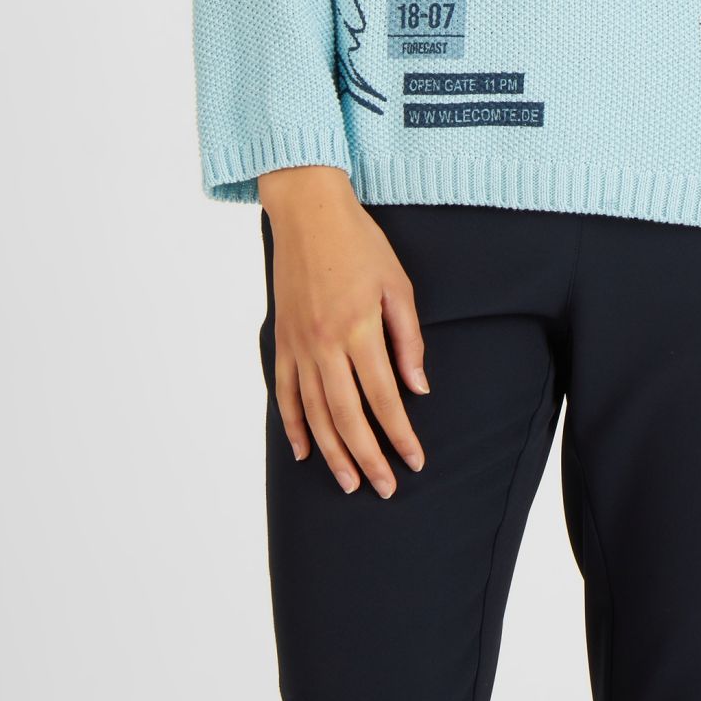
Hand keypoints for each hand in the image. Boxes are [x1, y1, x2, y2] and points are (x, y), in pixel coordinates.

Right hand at [258, 166, 429, 497]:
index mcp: (359, 328)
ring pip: (314, 413)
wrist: (307, 212)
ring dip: (333, 452)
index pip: (384, 397)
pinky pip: (286, 393)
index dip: (400, 434)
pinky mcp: (282, 340)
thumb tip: (418, 388)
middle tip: (385, 488)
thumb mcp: (397, 283)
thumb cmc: (360, 242)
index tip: (415, 460)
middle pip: (347, 416)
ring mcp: (299, 345)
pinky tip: (305, 451)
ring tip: (349, 482)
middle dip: (368, 458)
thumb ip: (408, 338)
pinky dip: (294, 425)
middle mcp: (325, 344)